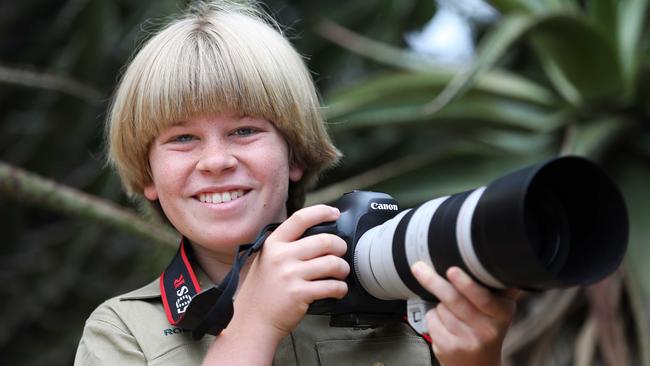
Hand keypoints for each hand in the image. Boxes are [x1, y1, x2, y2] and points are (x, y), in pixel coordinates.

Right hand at [231, 205, 349, 341]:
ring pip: (332, 263)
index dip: (321, 212)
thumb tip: (316, 236)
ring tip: (341, 273)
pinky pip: (332, 286)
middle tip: (341, 253)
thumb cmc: (261, 292)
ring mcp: (290, 275)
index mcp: (273, 244)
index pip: (300, 218)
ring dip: (343, 269)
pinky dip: (341, 288)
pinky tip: (338, 290)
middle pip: (325, 240)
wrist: (252, 321)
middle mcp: (281, 256)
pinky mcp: (300, 294)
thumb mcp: (266, 260)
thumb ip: (286, 247)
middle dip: (340, 246)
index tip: (335, 213)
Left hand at [411, 262, 517, 365]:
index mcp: (502, 314)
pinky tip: (444, 324)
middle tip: (419, 268)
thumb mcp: (499, 311)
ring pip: (441, 308)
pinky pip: (432, 320)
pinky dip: (433, 316)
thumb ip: (497, 288)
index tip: (451, 270)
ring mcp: (467, 341)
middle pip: (454, 300)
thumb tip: (491, 261)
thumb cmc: (486, 331)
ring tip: (451, 312)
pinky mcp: (448, 348)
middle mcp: (487, 330)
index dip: (466, 284)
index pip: (483, 298)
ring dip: (439, 304)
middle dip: (433, 281)